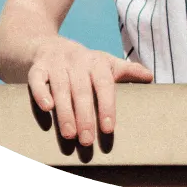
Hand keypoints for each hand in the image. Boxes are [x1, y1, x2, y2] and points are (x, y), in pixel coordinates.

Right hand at [27, 34, 153, 144]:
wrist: (47, 45)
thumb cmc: (82, 63)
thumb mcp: (104, 63)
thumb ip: (126, 71)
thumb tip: (150, 77)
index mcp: (96, 61)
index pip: (104, 84)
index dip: (107, 106)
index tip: (109, 129)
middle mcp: (76, 60)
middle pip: (82, 90)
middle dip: (85, 116)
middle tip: (88, 141)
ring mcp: (56, 63)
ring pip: (61, 88)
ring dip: (65, 112)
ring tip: (69, 135)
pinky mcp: (37, 67)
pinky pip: (37, 80)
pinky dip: (41, 93)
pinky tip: (47, 109)